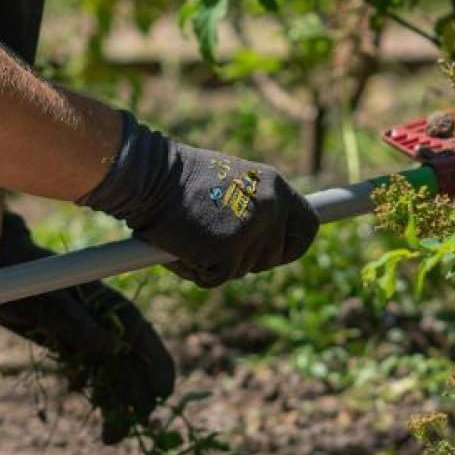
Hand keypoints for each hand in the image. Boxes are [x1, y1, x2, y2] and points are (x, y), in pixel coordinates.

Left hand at [0, 212, 174, 442]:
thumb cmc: (21, 278)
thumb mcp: (47, 299)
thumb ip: (77, 323)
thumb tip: (112, 349)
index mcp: (105, 302)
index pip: (140, 333)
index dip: (155, 363)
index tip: (162, 392)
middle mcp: (102, 320)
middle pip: (130, 361)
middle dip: (137, 393)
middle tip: (139, 424)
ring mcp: (86, 335)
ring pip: (112, 374)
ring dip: (117, 404)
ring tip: (113, 437)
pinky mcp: (69, 347)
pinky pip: (89, 376)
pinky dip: (96, 397)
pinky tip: (100, 421)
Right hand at [75, 112, 319, 287]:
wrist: (147, 175)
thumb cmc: (179, 179)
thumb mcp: (230, 182)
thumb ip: (253, 205)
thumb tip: (266, 240)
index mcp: (273, 185)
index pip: (306, 227)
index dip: (292, 246)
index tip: (275, 253)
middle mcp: (270, 207)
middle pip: (273, 257)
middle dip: (245, 259)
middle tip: (213, 241)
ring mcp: (251, 231)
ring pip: (241, 271)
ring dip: (215, 263)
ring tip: (191, 234)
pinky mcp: (227, 254)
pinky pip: (214, 279)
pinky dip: (194, 270)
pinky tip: (180, 245)